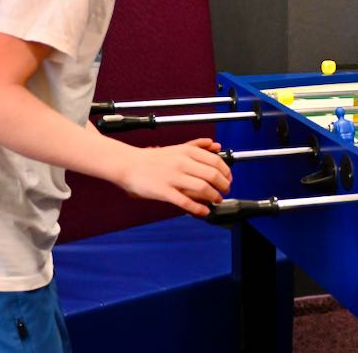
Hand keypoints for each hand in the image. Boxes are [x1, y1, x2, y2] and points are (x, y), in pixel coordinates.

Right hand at [117, 138, 231, 216]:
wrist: (129, 164)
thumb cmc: (154, 158)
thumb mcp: (178, 148)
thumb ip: (198, 146)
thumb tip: (216, 145)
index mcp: (187, 152)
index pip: (216, 161)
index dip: (227, 172)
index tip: (229, 179)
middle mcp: (182, 163)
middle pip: (212, 175)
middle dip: (224, 186)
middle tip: (225, 191)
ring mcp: (173, 177)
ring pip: (202, 188)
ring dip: (214, 197)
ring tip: (216, 200)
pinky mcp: (163, 191)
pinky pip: (185, 202)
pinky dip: (198, 208)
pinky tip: (203, 211)